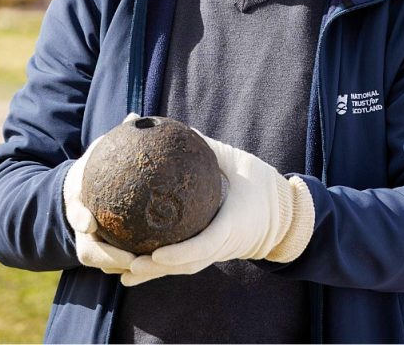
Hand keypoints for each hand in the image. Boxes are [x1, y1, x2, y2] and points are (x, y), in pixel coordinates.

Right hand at [63, 114, 139, 273]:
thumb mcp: (100, 151)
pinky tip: (161, 262)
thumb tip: (135, 115)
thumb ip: (115, 138)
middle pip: (88, 250)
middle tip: (131, 258)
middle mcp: (80, 228)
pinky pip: (117, 264)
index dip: (81, 218)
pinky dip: (133, 265)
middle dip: (107, 257)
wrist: (78, 192)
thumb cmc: (95, 168)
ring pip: (103, 263)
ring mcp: (89, 244)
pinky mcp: (102, 254)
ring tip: (149, 267)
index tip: (90, 222)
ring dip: (123, 268)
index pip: (75, 212)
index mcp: (76, 202)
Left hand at [122, 132, 314, 286]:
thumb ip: (211, 148)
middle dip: (154, 270)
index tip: (155, 254)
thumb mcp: (240, 162)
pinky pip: (181, 263)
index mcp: (232, 226)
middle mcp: (222, 246)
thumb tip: (178, 128)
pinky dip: (157, 268)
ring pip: (179, 269)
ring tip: (120, 272)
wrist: (283, 216)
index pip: (204, 246)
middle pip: (184, 266)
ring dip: (150, 274)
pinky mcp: (209, 255)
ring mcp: (215, 254)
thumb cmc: (261, 185)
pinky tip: (132, 270)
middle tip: (126, 265)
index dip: (179, 254)